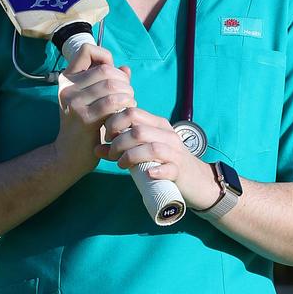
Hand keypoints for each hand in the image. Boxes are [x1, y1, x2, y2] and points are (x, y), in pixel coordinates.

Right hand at [55, 45, 134, 174]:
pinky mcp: (84, 118)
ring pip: (112, 85)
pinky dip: (125, 105)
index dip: (104, 56)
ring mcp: (74, 102)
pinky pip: (112, 102)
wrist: (68, 156)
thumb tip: (125, 68)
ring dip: (127, 94)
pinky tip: (126, 113)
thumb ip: (107, 83)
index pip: (87, 51)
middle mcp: (68, 88)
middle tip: (127, 95)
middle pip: (106, 69)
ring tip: (128, 104)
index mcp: (67, 79)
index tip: (112, 74)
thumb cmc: (85, 127)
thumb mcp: (92, 101)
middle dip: (124, 81)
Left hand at [97, 107, 217, 208]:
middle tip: (112, 154)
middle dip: (118, 142)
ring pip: (151, 148)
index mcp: (157, 124)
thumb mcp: (143, 152)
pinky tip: (147, 173)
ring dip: (130, 156)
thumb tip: (96, 148)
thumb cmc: (164, 163)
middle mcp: (167, 134)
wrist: (197, 181)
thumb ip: (121, 148)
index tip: (106, 137)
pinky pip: (168, 167)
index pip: (132, 112)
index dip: (114, 123)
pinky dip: (156, 170)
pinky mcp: (180, 170)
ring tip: (121, 164)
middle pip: (138, 130)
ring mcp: (175, 152)